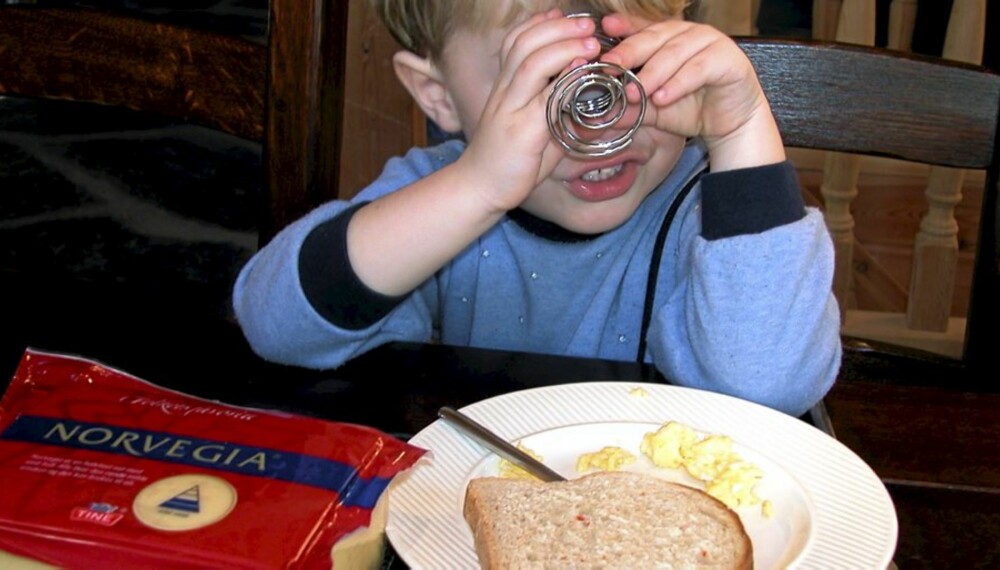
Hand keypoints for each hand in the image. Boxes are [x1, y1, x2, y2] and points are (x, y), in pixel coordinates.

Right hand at [455, 10, 601, 212]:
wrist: (479, 189)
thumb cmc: (510, 161)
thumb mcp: (535, 130)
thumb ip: (557, 112)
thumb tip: (588, 102)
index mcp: (505, 88)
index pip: (515, 41)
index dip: (539, 23)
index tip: (562, 14)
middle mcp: (505, 93)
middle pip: (524, 44)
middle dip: (558, 28)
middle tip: (587, 25)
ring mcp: (510, 111)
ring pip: (531, 64)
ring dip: (563, 48)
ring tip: (591, 43)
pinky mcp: (520, 132)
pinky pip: (542, 100)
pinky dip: (564, 83)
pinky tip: (581, 75)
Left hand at [599, 15, 784, 169]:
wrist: (730, 124)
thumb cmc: (692, 109)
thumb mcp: (653, 110)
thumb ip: (629, 107)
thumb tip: (600, 114)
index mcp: (668, 39)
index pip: (642, 28)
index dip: (624, 27)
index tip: (605, 28)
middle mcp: (687, 34)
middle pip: (654, 37)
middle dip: (630, 52)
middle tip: (611, 67)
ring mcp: (709, 42)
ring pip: (676, 52)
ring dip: (654, 72)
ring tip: (637, 92)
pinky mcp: (727, 58)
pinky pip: (699, 67)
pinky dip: (679, 83)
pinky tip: (663, 97)